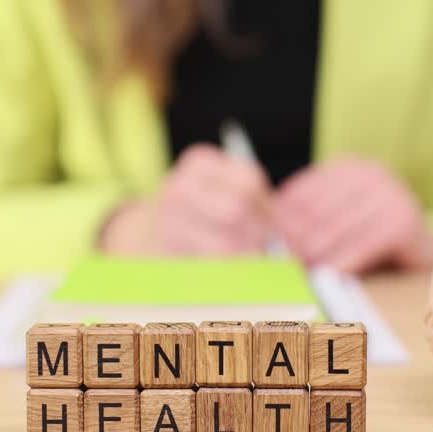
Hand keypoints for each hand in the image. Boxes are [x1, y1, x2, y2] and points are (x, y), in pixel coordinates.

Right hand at [99, 144, 272, 255]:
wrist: (146, 230)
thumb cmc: (197, 210)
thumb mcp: (217, 190)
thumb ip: (249, 200)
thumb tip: (286, 233)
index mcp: (199, 162)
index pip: (248, 181)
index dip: (270, 207)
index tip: (279, 225)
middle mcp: (179, 186)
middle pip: (238, 210)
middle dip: (264, 234)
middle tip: (280, 250)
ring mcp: (169, 218)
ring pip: (225, 241)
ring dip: (251, 256)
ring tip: (262, 261)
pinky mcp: (166, 249)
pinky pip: (210, 264)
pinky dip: (231, 269)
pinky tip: (239, 269)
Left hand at [275, 159, 432, 275]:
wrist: (422, 249)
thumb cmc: (371, 237)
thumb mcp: (338, 218)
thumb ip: (309, 220)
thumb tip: (269, 235)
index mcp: (348, 167)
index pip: (303, 191)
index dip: (281, 220)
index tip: (266, 243)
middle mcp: (370, 173)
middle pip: (318, 211)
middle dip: (297, 240)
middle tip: (281, 263)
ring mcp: (390, 194)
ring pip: (338, 230)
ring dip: (316, 256)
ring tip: (301, 273)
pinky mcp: (403, 221)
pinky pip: (362, 246)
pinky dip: (343, 263)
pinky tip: (329, 278)